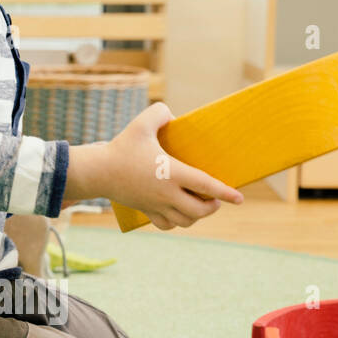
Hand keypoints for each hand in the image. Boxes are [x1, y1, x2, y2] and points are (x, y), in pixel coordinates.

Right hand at [103, 102, 243, 230]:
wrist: (98, 172)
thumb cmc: (121, 147)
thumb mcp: (141, 123)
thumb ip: (160, 113)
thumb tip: (172, 115)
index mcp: (171, 172)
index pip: (205, 185)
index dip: (225, 193)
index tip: (239, 198)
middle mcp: (167, 193)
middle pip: (199, 210)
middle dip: (213, 206)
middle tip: (215, 199)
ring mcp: (157, 205)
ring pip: (185, 221)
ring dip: (197, 216)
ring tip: (200, 205)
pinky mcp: (147, 211)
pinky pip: (167, 225)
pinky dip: (177, 222)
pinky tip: (179, 212)